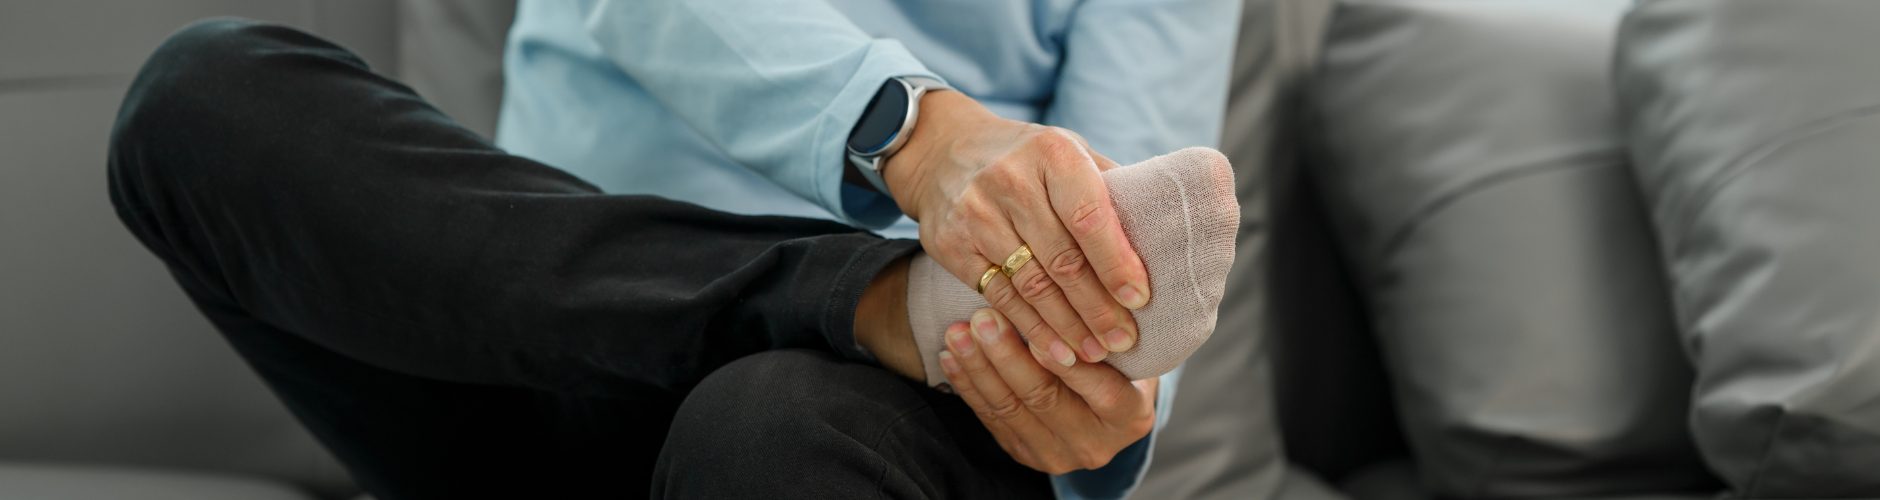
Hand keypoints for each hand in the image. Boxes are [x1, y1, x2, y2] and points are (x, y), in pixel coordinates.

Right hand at [883, 91, 1149, 367]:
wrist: (942, 151)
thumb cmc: (1026, 158)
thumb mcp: (1068, 152)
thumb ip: (1109, 188)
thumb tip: (1162, 237)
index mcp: (1052, 154)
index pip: (1089, 217)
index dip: (1116, 262)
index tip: (1139, 299)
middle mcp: (1011, 181)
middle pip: (1062, 260)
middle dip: (1098, 308)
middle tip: (1125, 341)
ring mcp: (976, 215)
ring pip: (1031, 286)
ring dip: (1068, 327)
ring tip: (1096, 354)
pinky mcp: (951, 246)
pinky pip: (1000, 297)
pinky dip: (1031, 330)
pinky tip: (1056, 352)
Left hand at [937, 308, 1155, 473]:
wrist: (1108, 401)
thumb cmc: (1118, 357)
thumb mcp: (1123, 343)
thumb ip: (1102, 329)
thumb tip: (1070, 285)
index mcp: (1132, 417)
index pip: (1100, 389)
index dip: (1067, 359)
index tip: (1038, 320)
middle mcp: (1096, 446)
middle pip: (1045, 399)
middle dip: (1008, 356)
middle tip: (984, 319)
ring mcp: (1057, 455)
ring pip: (1010, 409)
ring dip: (978, 368)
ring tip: (957, 333)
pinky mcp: (1024, 454)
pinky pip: (990, 419)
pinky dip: (968, 386)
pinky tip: (950, 357)